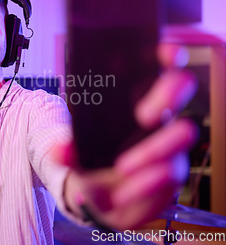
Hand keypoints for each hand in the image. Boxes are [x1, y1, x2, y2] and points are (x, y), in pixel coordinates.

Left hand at [58, 44, 197, 229]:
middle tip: (143, 115)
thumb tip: (61, 150)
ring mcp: (170, 140)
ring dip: (154, 150)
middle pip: (181, 87)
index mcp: (135, 94)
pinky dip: (146, 184)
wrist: (98, 193)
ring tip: (123, 167)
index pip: (160, 63)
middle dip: (168, 95)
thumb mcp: (75, 150)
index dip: (168, 52)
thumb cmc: (91, 157)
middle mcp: (159, 113)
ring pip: (182, 134)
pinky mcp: (173, 170)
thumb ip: (67, 149)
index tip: (163, 52)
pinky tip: (124, 192)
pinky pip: (171, 172)